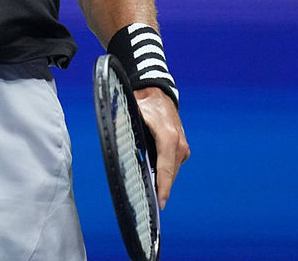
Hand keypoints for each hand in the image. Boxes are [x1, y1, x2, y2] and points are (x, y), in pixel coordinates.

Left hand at [135, 87, 188, 208]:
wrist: (158, 93)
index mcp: (168, 137)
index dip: (163, 186)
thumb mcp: (132, 113)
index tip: (160, 202)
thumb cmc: (144, 103)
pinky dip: (164, 173)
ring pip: (172, 172)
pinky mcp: (182, 149)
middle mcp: (179, 144)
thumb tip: (115, 142)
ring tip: (151, 194)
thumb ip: (124, 127)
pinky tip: (154, 179)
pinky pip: (172, 166)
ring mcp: (183, 147)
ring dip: (162, 181)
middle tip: (149, 204)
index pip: (165, 167)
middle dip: (161, 189)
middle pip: (169, 174)